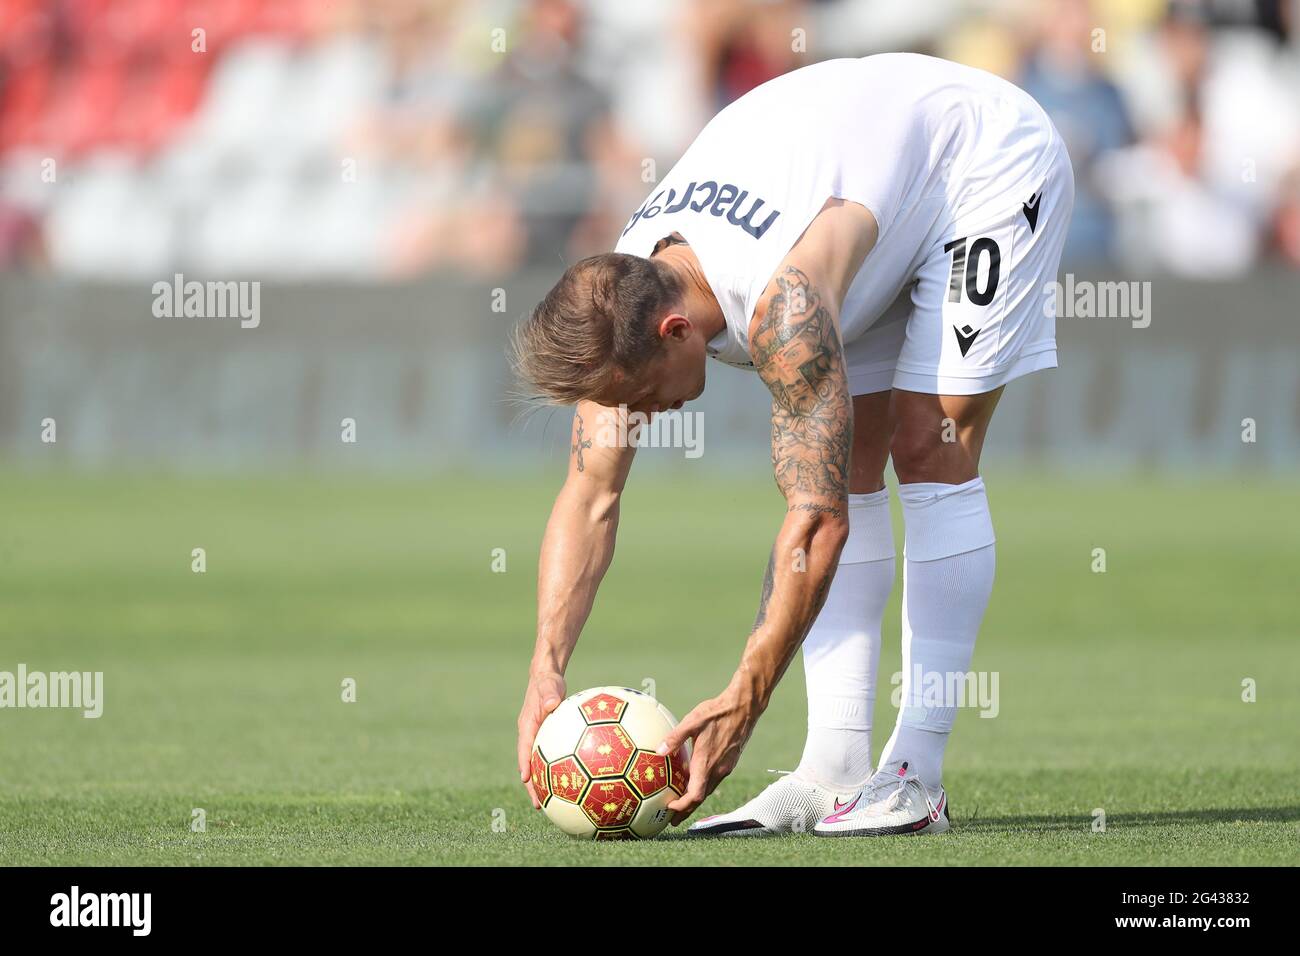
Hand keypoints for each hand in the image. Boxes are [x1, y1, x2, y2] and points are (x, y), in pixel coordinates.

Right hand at [517, 671, 565, 808]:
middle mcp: (530, 736)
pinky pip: (551, 759)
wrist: (547, 677)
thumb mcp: (549, 686)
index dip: (524, 765)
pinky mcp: (548, 739)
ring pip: (540, 765)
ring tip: (554, 804)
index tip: (526, 781)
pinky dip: (557, 771)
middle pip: (529, 765)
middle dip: (532, 786)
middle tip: (539, 805)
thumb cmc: (548, 682)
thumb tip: (552, 704)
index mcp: (527, 727)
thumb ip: (549, 695)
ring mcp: (538, 739)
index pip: (524, 750)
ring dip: (544, 783)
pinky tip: (573, 781)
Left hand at [657, 681, 762, 824]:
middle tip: (672, 818)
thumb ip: (675, 737)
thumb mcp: (693, 721)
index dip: (682, 806)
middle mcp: (718, 770)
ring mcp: (726, 767)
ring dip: (695, 798)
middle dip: (686, 810)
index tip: (670, 809)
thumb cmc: (718, 712)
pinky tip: (695, 779)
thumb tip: (658, 750)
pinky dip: (703, 785)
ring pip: (709, 789)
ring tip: (681, 803)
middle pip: (701, 797)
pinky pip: (715, 779)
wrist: (744, 708)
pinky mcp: (730, 761)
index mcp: (707, 763)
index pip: (695, 795)